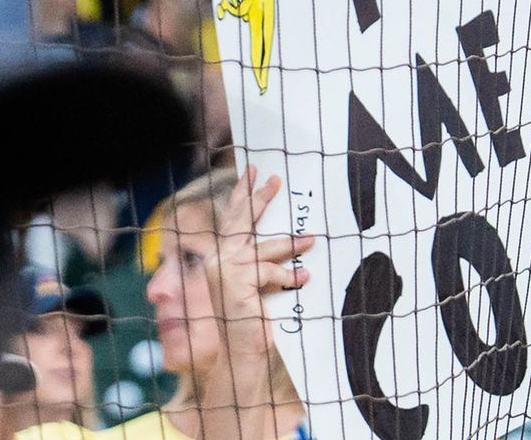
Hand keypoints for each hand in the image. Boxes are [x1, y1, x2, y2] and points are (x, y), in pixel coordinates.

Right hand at [206, 166, 314, 360]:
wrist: (235, 357)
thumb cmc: (248, 322)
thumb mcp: (256, 287)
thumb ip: (264, 264)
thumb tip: (294, 241)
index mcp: (221, 258)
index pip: (232, 220)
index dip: (243, 196)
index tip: (253, 172)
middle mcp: (219, 261)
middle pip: (242, 222)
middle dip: (259, 199)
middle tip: (275, 180)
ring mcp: (226, 272)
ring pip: (264, 249)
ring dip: (291, 244)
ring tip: (312, 239)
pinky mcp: (237, 286)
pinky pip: (270, 273)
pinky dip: (288, 276)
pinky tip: (303, 278)